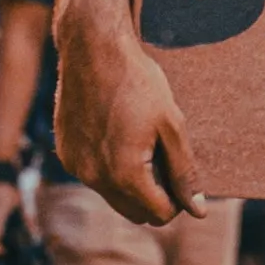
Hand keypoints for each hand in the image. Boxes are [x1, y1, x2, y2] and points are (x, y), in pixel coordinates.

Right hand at [53, 25, 200, 228]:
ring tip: (142, 144)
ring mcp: (76, 166)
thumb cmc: (137, 83)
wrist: (93, 49)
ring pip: (112, 196)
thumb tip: (198, 211)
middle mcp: (95, 178)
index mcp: (125, 175)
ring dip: (131, 184)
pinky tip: (117, 134)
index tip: (181, 174)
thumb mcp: (171, 126)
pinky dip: (108, 168)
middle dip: (154, 197)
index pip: (159, 214)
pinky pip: (93, 176)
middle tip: (165, 160)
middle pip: (135, 213)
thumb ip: (184, 172)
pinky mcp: (65, 153)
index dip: (177, 200)